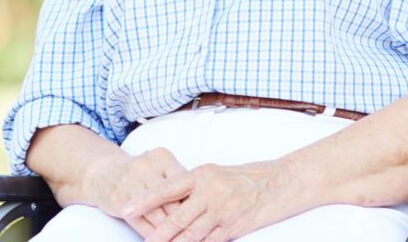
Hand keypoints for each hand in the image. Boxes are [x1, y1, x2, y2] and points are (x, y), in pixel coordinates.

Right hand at [79, 147, 192, 235]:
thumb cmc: (139, 173)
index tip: (205, 216)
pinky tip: (160, 240)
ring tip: (180, 239)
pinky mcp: (118, 200)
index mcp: (161, 157)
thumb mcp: (158, 167)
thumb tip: (199, 205)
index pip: (183, 182)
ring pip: (156, 213)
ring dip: (169, 231)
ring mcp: (130, 183)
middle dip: (183, 220)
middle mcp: (145, 168)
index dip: (194, 202)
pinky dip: (152, 234)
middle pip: (170, 199)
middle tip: (196, 232)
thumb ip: (177, 181)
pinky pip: (140, 222)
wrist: (101, 172)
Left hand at [135, 162, 295, 241]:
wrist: (281, 181)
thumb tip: (173, 198)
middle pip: (177, 216)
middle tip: (142, 240)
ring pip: (191, 233)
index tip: (126, 207)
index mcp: (201, 175)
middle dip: (157, 231)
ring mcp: (222, 210)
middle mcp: (209, 191)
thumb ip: (195, 186)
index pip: (167, 188)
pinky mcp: (235, 225)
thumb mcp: (217, 173)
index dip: (145, 200)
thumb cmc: (248, 177)